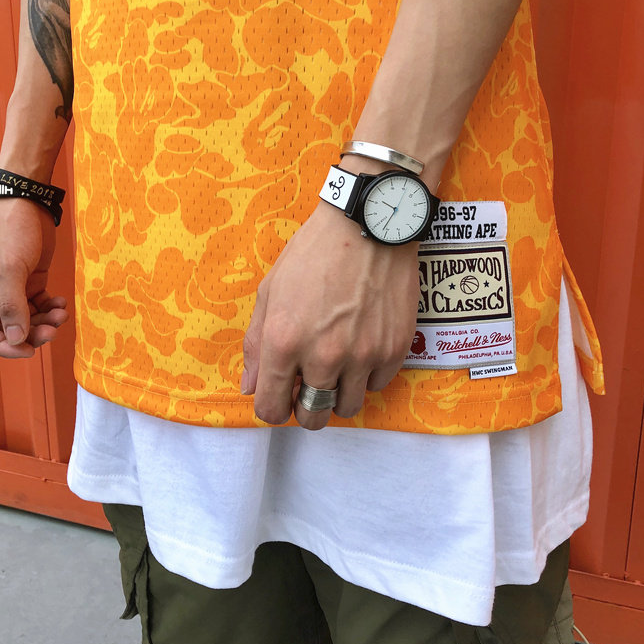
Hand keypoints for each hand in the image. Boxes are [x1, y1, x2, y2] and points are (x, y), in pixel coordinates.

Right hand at [0, 198, 68, 357]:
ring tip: (62, 312)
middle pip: (11, 329)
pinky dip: (52, 307)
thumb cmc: (12, 232)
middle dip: (33, 334)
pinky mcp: (32, 280)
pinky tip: (62, 302)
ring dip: (46, 321)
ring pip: (30, 319)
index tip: (28, 350)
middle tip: (54, 330)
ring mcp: (14, 288)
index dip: (4, 347)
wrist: (29, 203)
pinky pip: (41, 304)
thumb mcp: (11, 269)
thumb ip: (13, 305)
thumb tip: (16, 339)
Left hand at [242, 201, 419, 429]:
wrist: (368, 225)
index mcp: (284, 342)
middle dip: (305, 408)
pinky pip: (377, 385)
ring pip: (347, 408)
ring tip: (337, 362)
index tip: (279, 395)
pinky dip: (367, 374)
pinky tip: (362, 345)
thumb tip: (249, 388)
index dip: (271, 408)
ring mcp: (363, 356)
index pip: (271, 410)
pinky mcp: (394, 350)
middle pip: (312, 418)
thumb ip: (255, 344)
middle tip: (308, 384)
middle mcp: (323, 356)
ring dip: (337, 393)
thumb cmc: (313, 253)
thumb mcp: (270, 291)